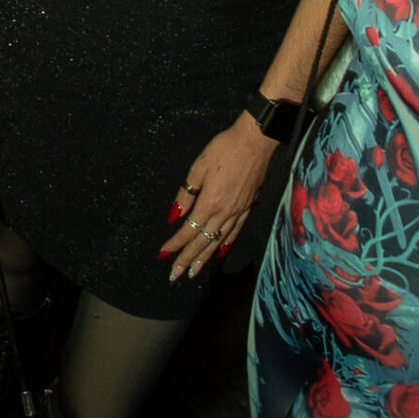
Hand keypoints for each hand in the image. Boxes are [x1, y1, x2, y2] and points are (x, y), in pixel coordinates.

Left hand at [158, 113, 277, 283]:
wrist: (254, 141)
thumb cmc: (224, 149)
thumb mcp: (198, 168)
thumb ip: (186, 194)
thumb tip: (175, 215)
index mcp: (209, 203)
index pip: (188, 230)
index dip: (175, 244)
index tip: (163, 254)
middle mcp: (224, 212)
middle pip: (203, 241)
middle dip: (187, 259)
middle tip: (175, 276)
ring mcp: (238, 211)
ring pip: (219, 240)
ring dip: (205, 257)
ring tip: (194, 272)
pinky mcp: (248, 206)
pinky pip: (235, 231)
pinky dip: (226, 244)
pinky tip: (220, 251)